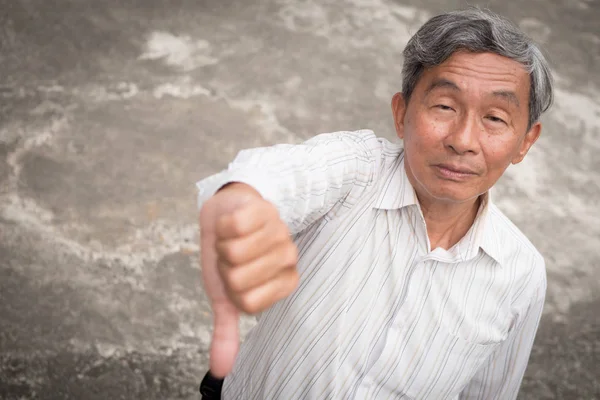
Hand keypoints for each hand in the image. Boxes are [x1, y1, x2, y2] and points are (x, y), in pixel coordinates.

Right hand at [199, 183, 298, 377]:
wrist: (225, 214)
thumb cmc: (228, 256)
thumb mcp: (225, 296)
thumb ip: (227, 331)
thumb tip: (219, 372)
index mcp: (285, 282)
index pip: (248, 304)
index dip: (229, 291)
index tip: (234, 278)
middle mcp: (288, 257)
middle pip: (238, 279)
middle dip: (223, 267)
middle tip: (231, 256)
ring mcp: (279, 230)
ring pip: (234, 253)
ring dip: (222, 245)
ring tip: (232, 238)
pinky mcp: (264, 208)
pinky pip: (232, 227)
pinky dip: (222, 226)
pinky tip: (233, 222)